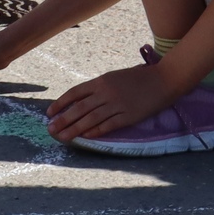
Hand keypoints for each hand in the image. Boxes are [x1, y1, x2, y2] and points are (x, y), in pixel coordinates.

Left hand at [44, 58, 180, 142]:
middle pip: (79, 108)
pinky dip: (96, 131)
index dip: (61, 103)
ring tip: (62, 137)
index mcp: (102, 81)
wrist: (164, 79)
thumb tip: (81, 99)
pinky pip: (108, 125)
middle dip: (62, 120)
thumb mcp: (115, 77)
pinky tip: (86, 137)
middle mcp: (106, 92)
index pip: (75, 93)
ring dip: (74, 129)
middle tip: (50, 129)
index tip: (50, 113)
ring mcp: (117, 105)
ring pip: (90, 119)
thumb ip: (99, 87)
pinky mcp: (128, 116)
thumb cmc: (139, 78)